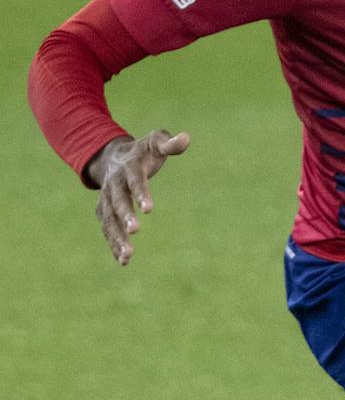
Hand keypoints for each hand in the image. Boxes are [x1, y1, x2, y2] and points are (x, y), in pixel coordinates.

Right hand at [88, 129, 189, 265]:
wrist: (112, 157)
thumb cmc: (143, 151)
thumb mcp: (156, 142)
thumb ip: (170, 143)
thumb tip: (186, 138)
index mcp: (128, 168)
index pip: (134, 181)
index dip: (141, 193)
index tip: (149, 209)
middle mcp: (113, 185)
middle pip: (117, 201)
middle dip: (125, 215)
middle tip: (135, 230)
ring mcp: (106, 200)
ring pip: (109, 220)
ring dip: (117, 237)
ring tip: (128, 255)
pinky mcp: (104, 212)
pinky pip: (107, 229)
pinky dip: (113, 244)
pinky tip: (124, 261)